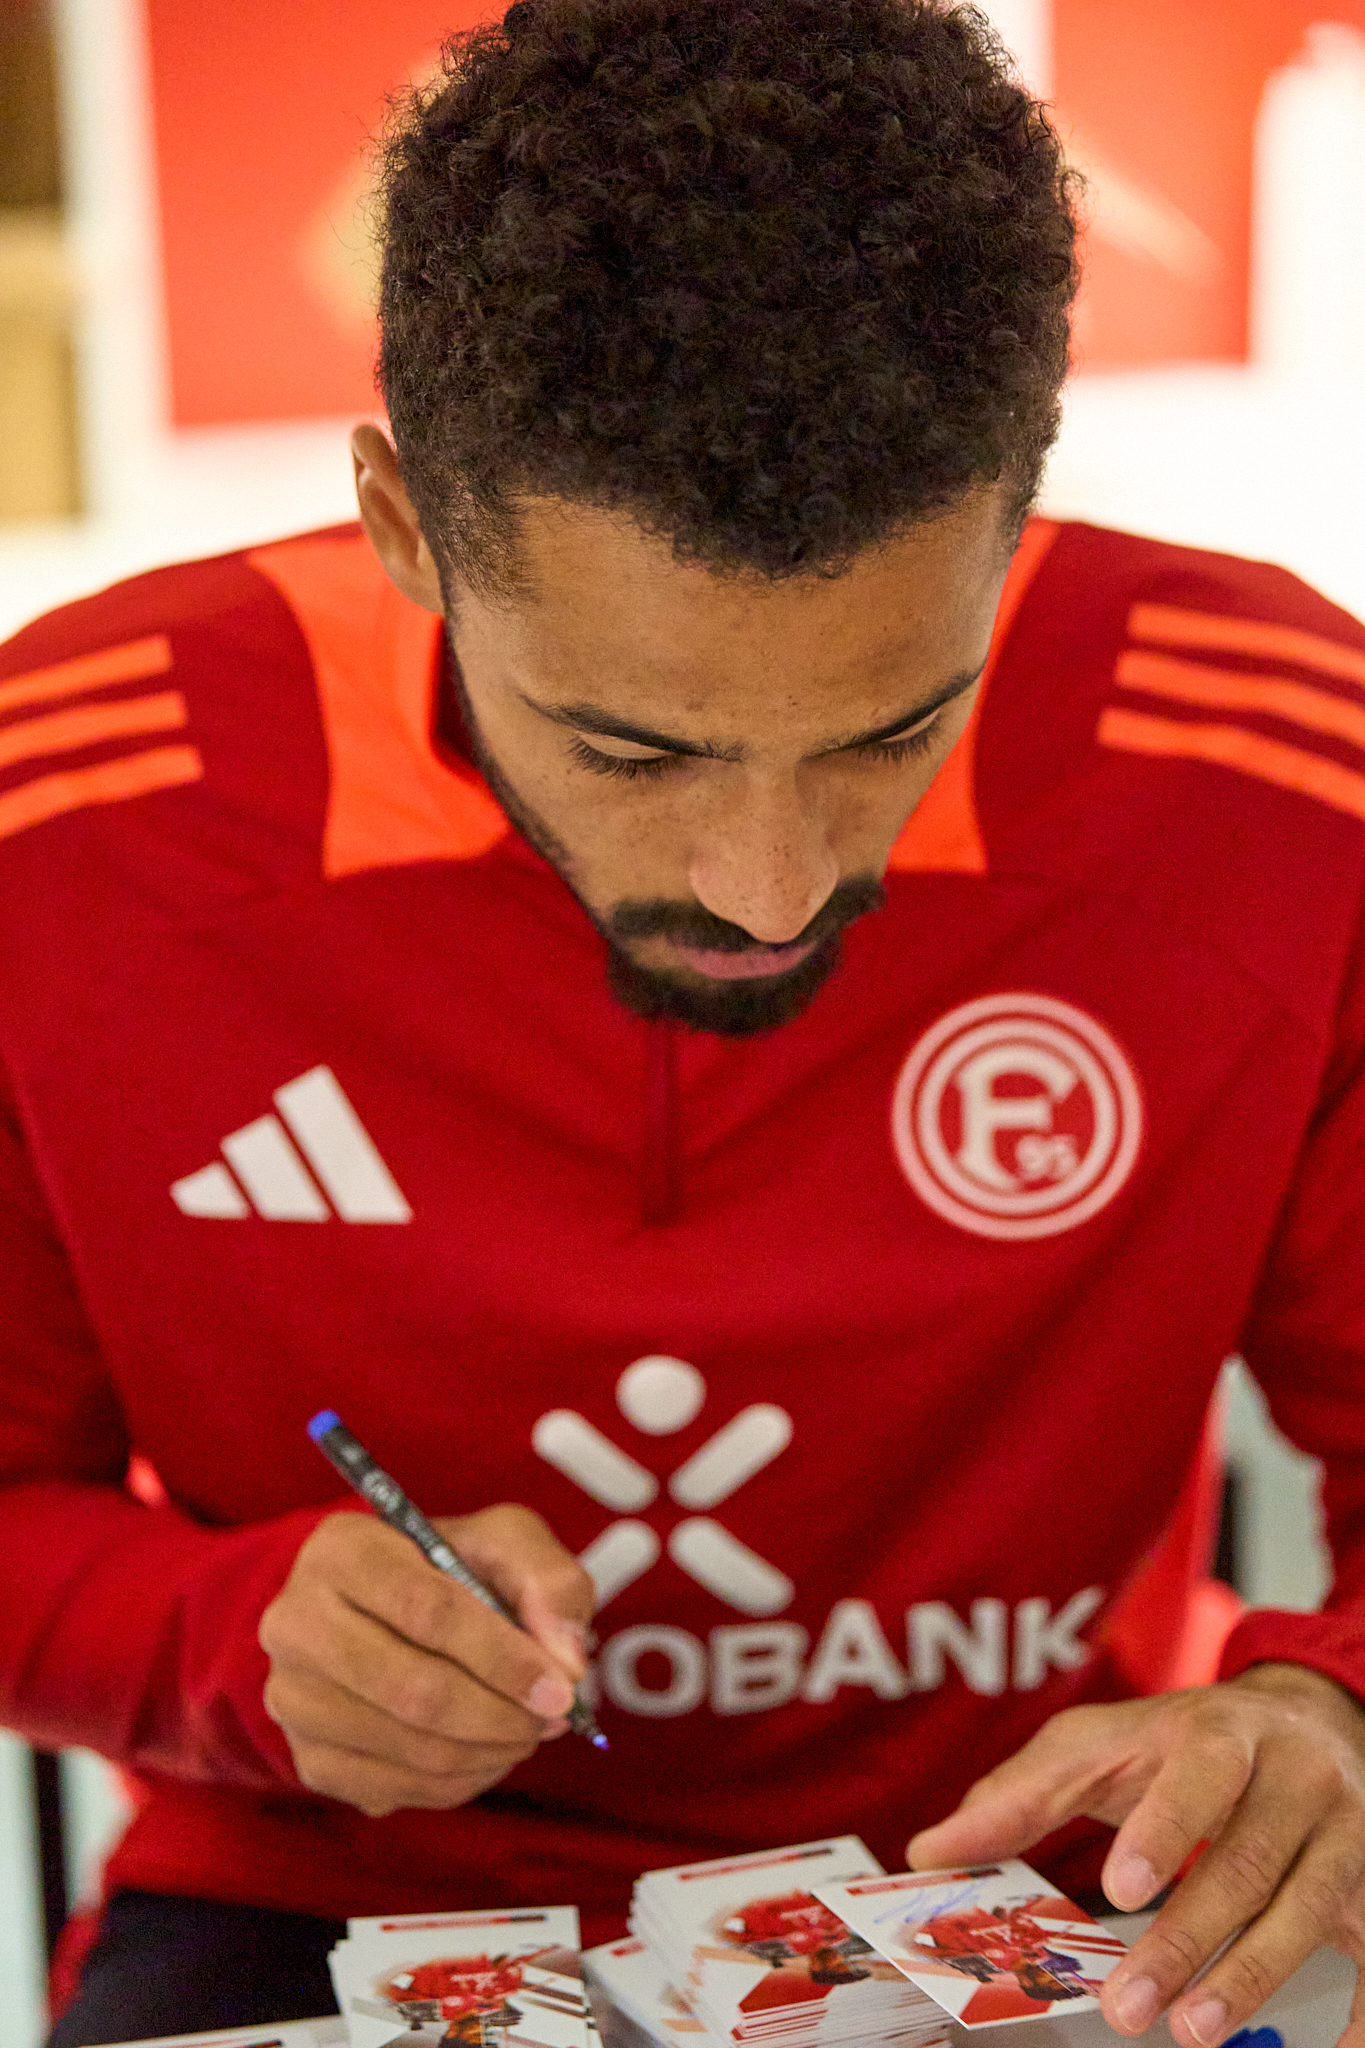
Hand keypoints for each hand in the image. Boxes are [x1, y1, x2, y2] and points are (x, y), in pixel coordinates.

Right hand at [259, 1504, 593, 1815]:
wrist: (381, 1608)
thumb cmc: (447, 1567)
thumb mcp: (505, 1542)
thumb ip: (549, 1582)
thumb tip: (566, 1662)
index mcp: (343, 1550)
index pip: (427, 1610)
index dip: (502, 1656)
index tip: (561, 1686)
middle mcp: (297, 1622)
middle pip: (414, 1689)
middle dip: (502, 1713)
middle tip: (556, 1716)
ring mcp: (293, 1697)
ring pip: (409, 1746)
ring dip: (490, 1750)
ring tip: (530, 1729)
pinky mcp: (308, 1756)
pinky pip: (396, 1787)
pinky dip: (461, 1780)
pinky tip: (489, 1750)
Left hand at [907, 1664, 1364, 2045]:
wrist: (1309, 1719)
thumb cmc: (1187, 1741)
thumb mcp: (1103, 1745)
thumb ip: (1023, 1794)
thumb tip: (930, 1852)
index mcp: (1223, 1733)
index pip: (1199, 1776)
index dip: (1165, 1831)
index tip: (1120, 1888)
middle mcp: (1296, 1776)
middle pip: (1247, 1861)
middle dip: (1187, 1939)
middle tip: (1131, 2006)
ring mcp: (1347, 1832)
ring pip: (1309, 1908)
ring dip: (1251, 1976)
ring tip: (1194, 2029)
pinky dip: (1359, 2012)